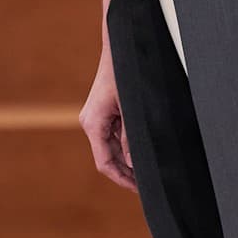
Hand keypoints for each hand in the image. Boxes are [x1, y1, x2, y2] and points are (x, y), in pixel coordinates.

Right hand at [80, 49, 137, 190]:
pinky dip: (126, 148)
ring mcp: (96, 118)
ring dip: (127, 161)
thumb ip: (131, 136)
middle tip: (146, 185)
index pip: (104, 162)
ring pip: (110, 149)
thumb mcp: (131, 108)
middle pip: (107, 158)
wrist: (120, 48)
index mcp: (93, 124)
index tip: (138, 188)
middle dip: (125, 173)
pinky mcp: (104, 113)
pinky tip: (141, 155)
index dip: (121, 178)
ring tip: (146, 174)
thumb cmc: (125, 73)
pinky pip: (114, 137)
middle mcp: (91, 123)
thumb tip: (132, 162)